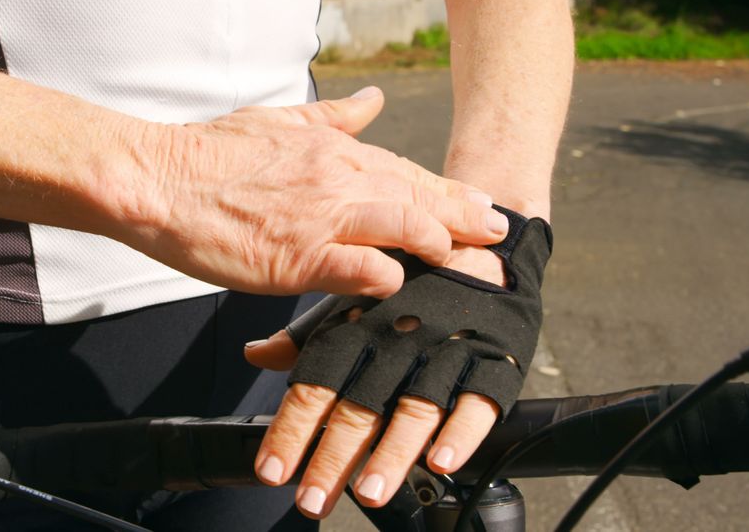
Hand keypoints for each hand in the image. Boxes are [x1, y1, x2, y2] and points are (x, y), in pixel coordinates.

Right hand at [115, 87, 510, 297]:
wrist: (158, 180)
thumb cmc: (210, 153)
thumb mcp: (278, 122)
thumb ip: (332, 117)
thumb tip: (374, 100)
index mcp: (332, 151)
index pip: (406, 172)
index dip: (449, 193)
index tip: (482, 208)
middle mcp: (336, 179)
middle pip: (418, 197)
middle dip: (465, 218)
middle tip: (500, 235)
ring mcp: (320, 217)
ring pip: (404, 225)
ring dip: (437, 244)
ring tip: (458, 261)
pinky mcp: (298, 257)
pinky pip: (362, 268)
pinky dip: (388, 279)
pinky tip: (400, 286)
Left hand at [245, 247, 508, 518]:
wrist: (485, 248)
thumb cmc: (410, 283)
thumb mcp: (353, 301)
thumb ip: (306, 337)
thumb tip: (255, 355)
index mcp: (359, 330)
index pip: (316, 384)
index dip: (292, 429)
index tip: (270, 470)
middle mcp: (398, 344)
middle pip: (360, 407)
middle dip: (332, 457)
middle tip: (311, 500)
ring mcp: (446, 354)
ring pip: (414, 410)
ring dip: (391, 454)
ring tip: (369, 494)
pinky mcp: (492, 363)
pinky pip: (477, 402)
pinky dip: (460, 434)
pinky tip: (440, 463)